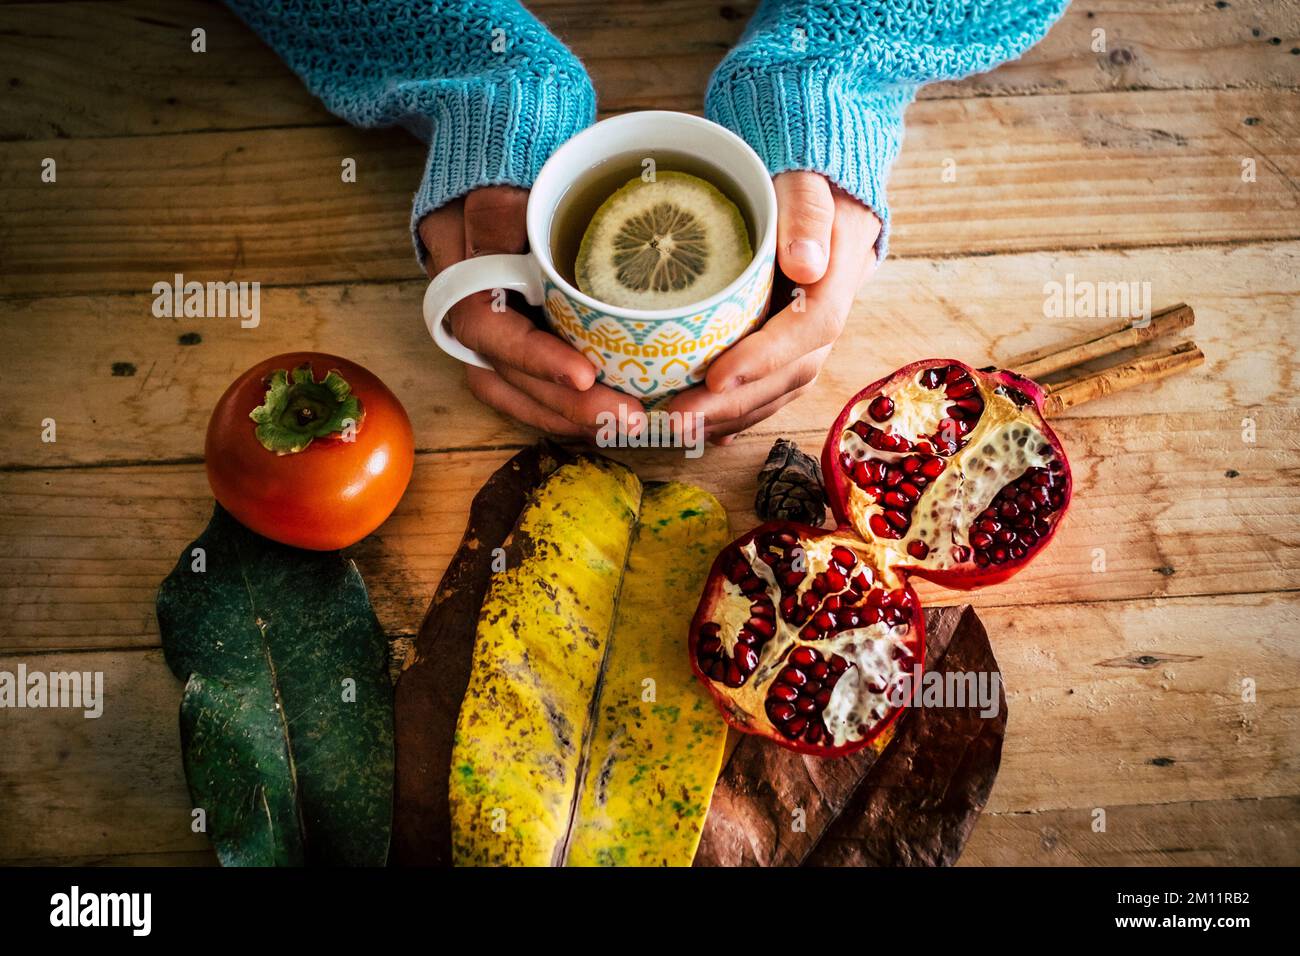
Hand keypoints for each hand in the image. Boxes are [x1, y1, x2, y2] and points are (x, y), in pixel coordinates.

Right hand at [419, 186, 643, 437]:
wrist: (497, 148)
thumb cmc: (511, 161)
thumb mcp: (507, 174)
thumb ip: (505, 211)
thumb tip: (526, 250)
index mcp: (460, 270)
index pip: (490, 330)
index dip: (535, 359)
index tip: (583, 376)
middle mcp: (467, 307)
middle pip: (506, 375)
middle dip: (564, 404)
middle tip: (625, 416)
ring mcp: (489, 326)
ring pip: (513, 390)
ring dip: (566, 416)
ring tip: (623, 426)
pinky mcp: (516, 335)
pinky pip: (528, 385)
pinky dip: (565, 406)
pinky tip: (609, 416)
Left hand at [666, 171, 881, 443]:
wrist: (816, 178)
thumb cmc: (802, 170)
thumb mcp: (806, 176)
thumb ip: (806, 212)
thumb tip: (805, 265)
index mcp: (841, 270)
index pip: (812, 326)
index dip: (766, 358)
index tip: (716, 377)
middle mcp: (831, 309)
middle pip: (794, 372)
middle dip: (737, 403)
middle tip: (678, 419)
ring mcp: (812, 331)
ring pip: (782, 388)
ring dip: (733, 416)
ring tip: (678, 429)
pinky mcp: (790, 340)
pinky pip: (770, 385)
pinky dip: (738, 410)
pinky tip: (703, 428)